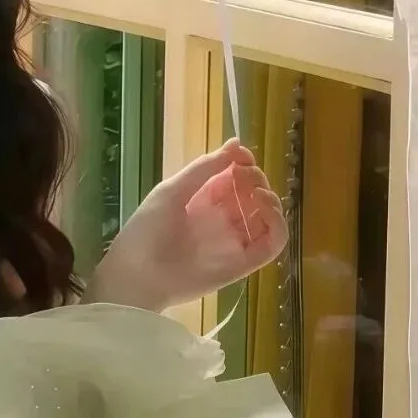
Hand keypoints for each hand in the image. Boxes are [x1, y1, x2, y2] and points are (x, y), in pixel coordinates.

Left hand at [83, 139, 286, 312]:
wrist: (139, 274)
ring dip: (271, 200)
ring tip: (257, 192)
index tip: (243, 156)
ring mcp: (234, 241)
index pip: (233, 177)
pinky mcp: (244, 263)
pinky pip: (272, 244)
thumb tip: (237, 143)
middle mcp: (222, 218)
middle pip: (252, 195)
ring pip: (267, 218)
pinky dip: (278, 225)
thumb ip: (205, 168)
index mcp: (203, 199)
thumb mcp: (173, 190)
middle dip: (255, 179)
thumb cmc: (148, 228)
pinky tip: (264, 208)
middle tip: (246, 174)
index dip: (242, 163)